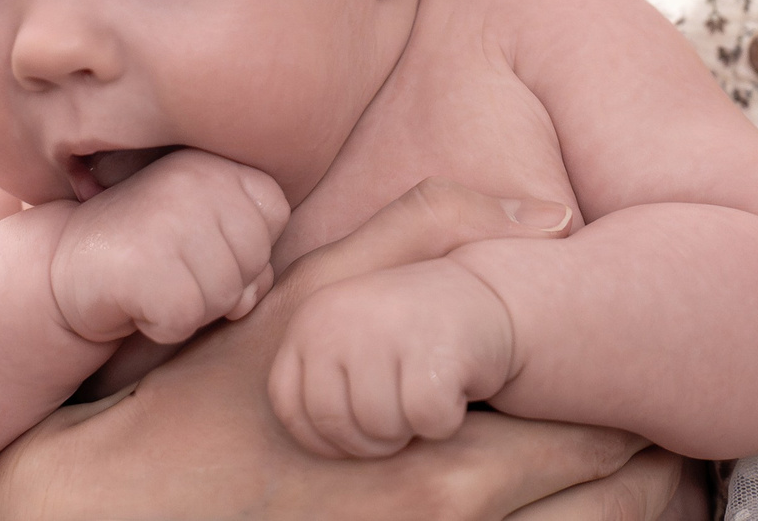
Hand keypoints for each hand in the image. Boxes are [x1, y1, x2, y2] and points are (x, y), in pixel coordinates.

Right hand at [0, 178, 686, 520]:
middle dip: (650, 449)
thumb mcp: (292, 308)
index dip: (641, 385)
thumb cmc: (194, 415)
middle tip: (657, 407)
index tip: (644, 354)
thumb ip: (413, 241)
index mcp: (447, 452)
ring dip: (629, 503)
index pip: (613, 425)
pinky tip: (565, 505)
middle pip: (628, 499)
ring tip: (632, 463)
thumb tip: (541, 208)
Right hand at [47, 148, 288, 345]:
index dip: (244, 244)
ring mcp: (168, 219)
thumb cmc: (145, 250)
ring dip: (193, 307)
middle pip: (255, 260)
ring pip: (225, 296)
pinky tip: (135, 300)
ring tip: (153, 279)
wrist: (60, 263)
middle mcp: (194, 178)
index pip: (275, 212)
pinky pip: (185, 320)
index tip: (196, 240)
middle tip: (170, 264)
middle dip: (221, 281)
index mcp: (213, 160)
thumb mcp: (204, 237)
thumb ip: (248, 256)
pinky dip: (162, 326)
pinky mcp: (143, 265)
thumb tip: (248, 299)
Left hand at [270, 257, 516, 456]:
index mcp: (311, 322)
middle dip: (371, 439)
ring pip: (382, 429)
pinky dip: (446, 419)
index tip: (357, 427)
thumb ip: (315, 377)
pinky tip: (453, 385)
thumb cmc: (409, 336)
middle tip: (400, 412)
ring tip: (423, 390)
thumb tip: (271, 458)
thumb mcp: (347, 343)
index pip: (291, 409)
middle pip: (336, 426)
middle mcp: (340, 319)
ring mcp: (385, 330)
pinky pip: (428, 420)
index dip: (325, 437)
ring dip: (410, 429)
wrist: (486, 299)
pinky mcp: (433, 350)